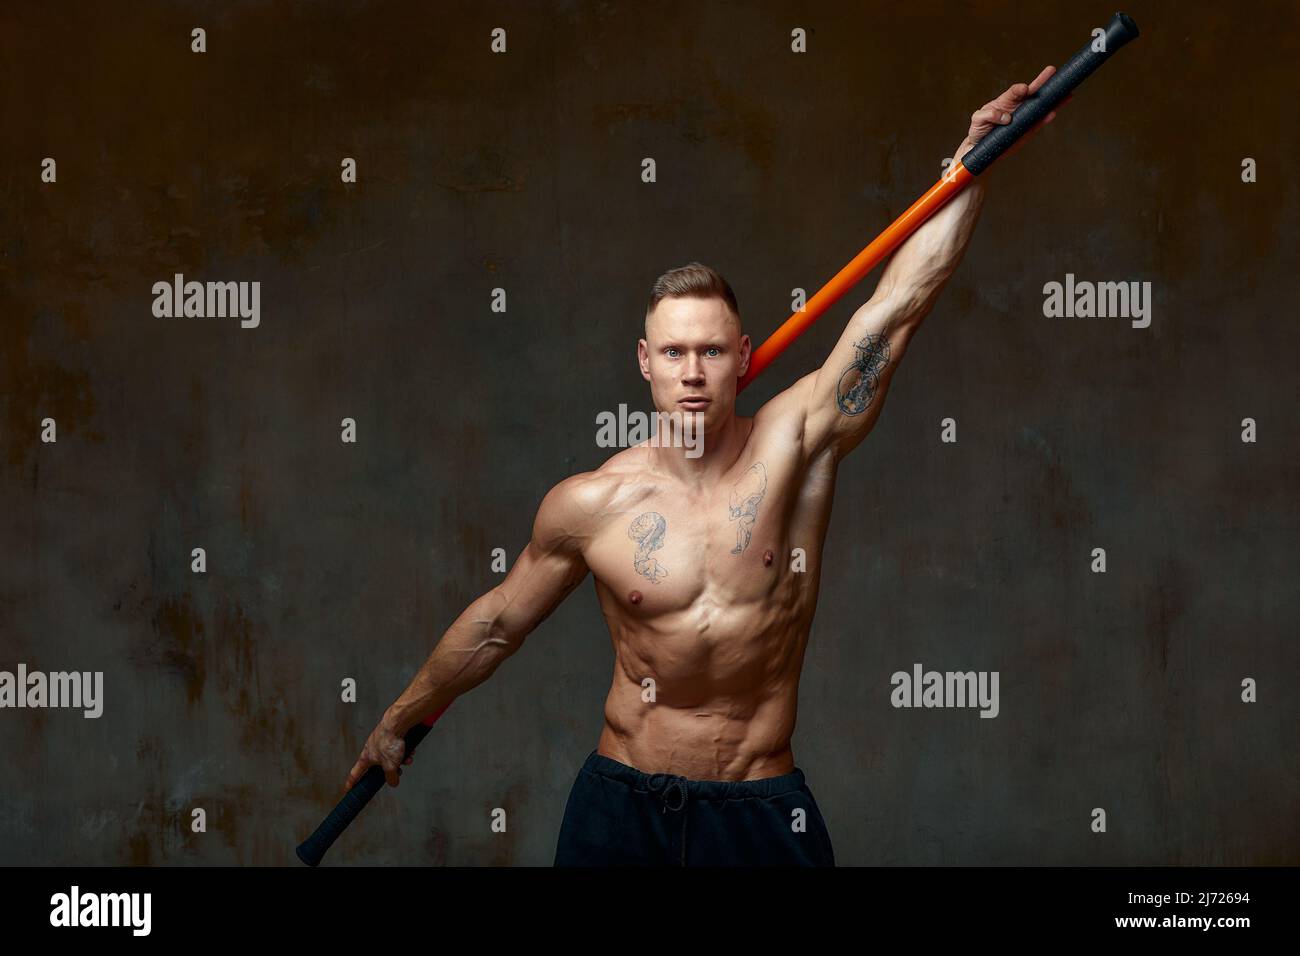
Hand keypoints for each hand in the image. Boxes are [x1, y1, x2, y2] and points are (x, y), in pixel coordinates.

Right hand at [344, 715, 414, 789]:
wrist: (398, 721)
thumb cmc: (389, 740)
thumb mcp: (390, 766)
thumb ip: (391, 777)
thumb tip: (393, 782)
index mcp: (366, 757)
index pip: (355, 773)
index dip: (351, 782)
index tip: (348, 788)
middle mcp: (371, 748)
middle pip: (379, 765)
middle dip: (390, 770)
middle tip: (398, 772)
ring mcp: (381, 741)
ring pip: (391, 756)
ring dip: (400, 760)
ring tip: (407, 759)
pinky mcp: (391, 735)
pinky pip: (397, 747)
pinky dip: (404, 751)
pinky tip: (410, 751)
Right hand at [954, 65, 1069, 164]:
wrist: (978, 152)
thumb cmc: (1001, 142)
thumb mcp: (1021, 136)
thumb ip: (1035, 125)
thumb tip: (1051, 114)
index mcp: (1018, 108)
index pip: (1034, 95)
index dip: (1045, 87)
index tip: (1058, 79)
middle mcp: (1007, 105)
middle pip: (1024, 90)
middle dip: (1038, 81)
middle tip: (1051, 71)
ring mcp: (993, 109)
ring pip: (1007, 96)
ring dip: (1016, 91)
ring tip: (1024, 89)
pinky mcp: (979, 117)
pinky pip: (990, 113)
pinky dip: (996, 116)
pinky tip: (1005, 120)